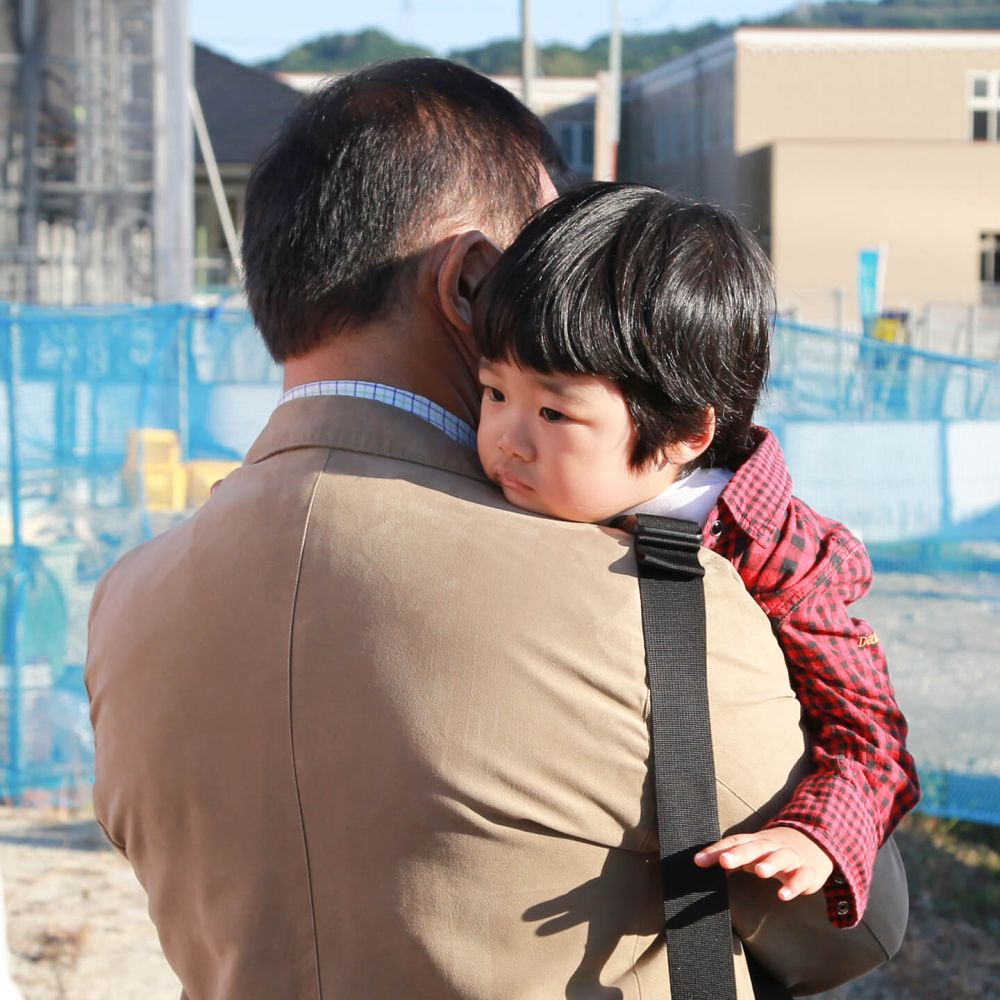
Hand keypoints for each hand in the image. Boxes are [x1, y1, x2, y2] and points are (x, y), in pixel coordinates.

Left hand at [693, 826, 834, 900]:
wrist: (811, 845)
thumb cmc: (770, 852)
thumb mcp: (750, 853)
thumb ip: (729, 859)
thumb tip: (701, 864)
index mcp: (754, 842)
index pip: (733, 842)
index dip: (716, 851)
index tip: (698, 861)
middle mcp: (771, 847)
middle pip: (754, 847)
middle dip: (740, 853)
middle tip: (725, 861)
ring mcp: (790, 857)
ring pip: (780, 857)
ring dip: (770, 863)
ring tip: (760, 871)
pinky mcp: (807, 871)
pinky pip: (802, 876)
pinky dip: (794, 885)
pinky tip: (783, 896)